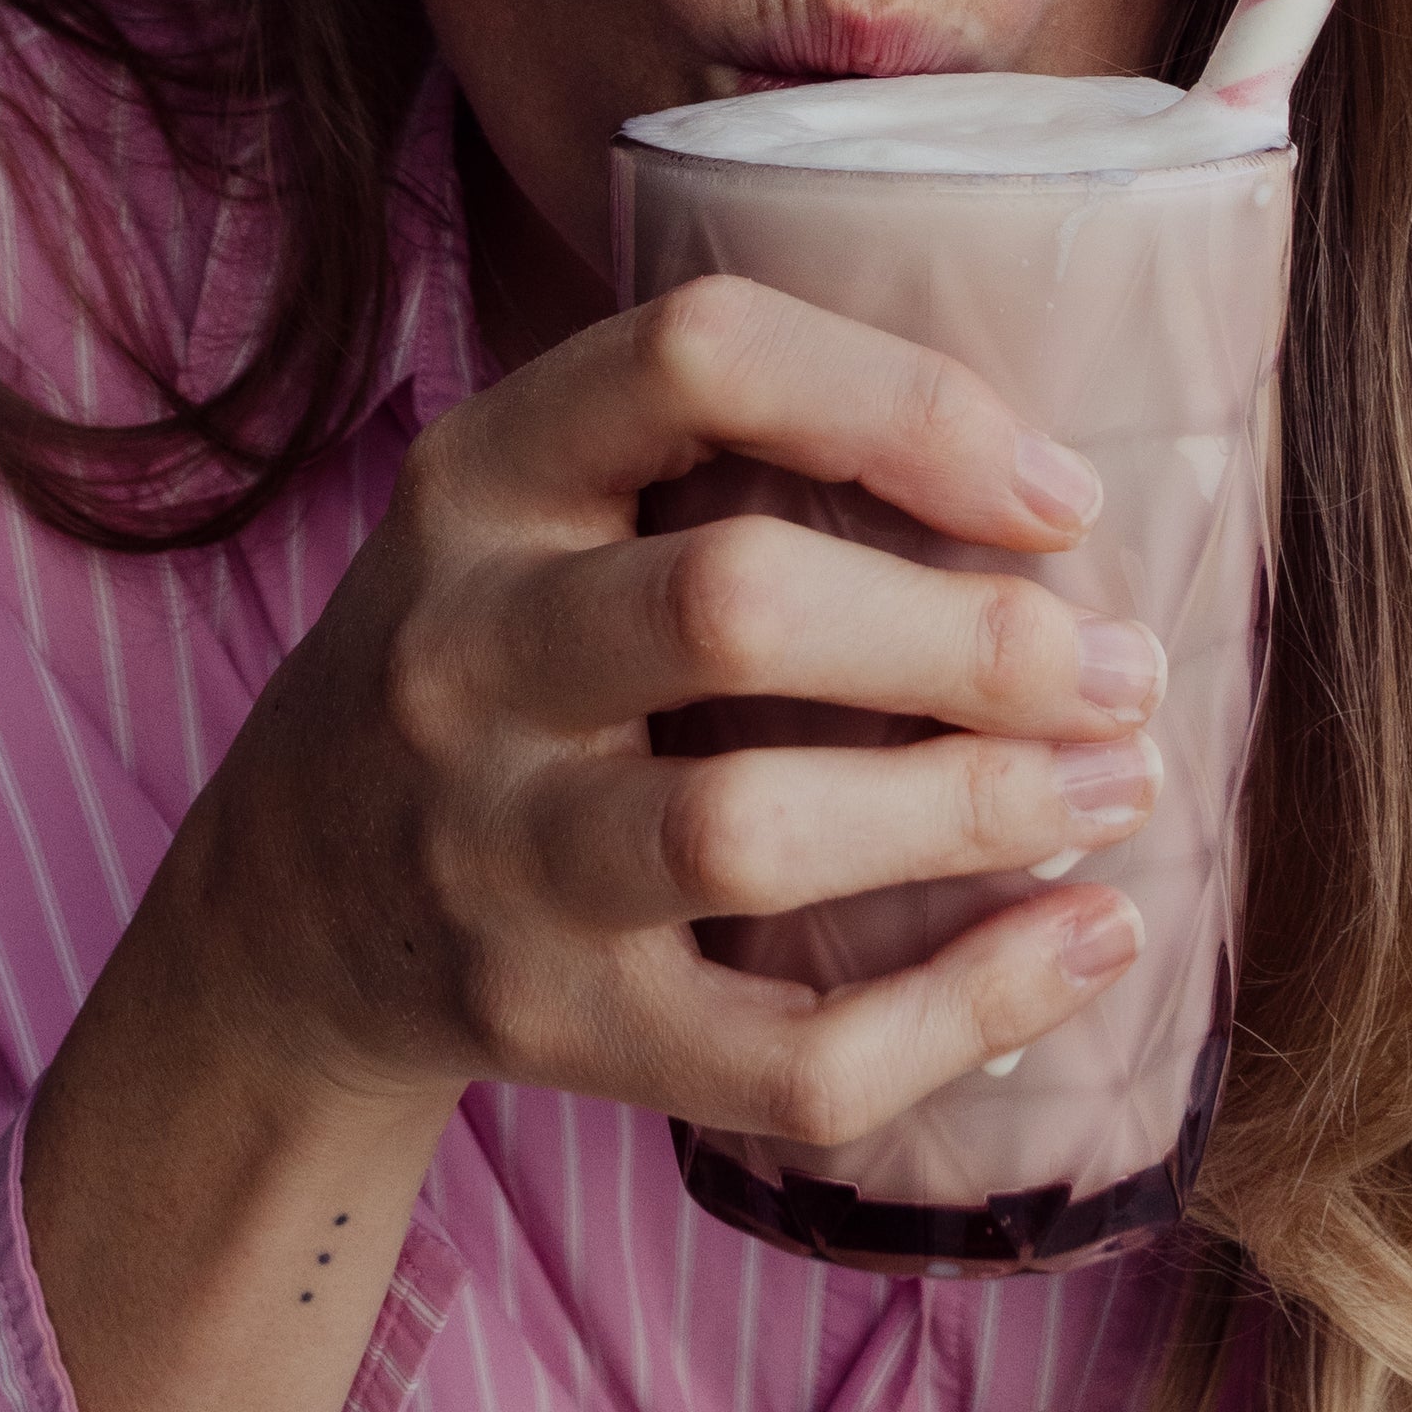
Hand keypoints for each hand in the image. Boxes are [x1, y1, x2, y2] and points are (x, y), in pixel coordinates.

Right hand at [161, 273, 1164, 1150]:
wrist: (288, 911)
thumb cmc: (500, 665)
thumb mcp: (535, 505)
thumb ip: (723, 451)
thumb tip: (1055, 474)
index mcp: (483, 478)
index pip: (695, 358)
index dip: (903, 404)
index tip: (1057, 489)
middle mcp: (462, 651)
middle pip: (734, 604)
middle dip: (968, 638)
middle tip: (1123, 668)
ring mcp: (489, 852)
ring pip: (748, 833)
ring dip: (974, 810)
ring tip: (1117, 789)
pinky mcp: (544, 1025)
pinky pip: (779, 1053)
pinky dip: (964, 1008)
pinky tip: (1084, 948)